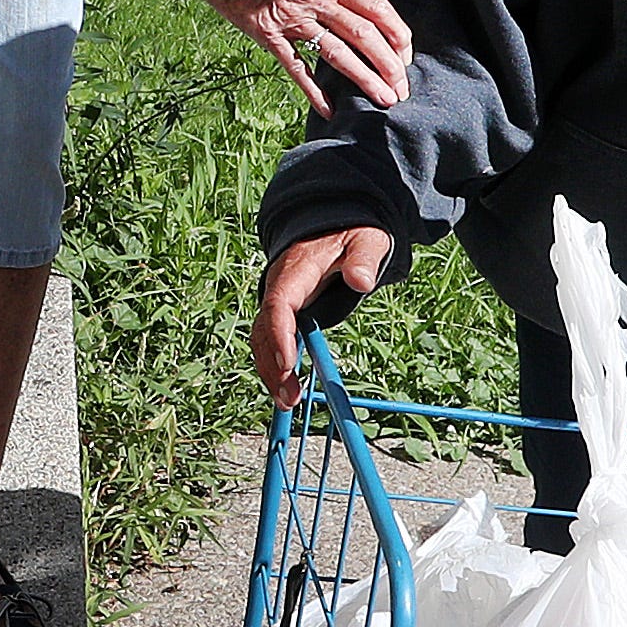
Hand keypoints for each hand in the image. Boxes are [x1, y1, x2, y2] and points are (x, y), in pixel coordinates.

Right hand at [157, 0, 411, 108]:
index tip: (406, 55)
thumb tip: (353, 12)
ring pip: (336, 53)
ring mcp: (290, 17)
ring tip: (383, 99)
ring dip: (364, 78)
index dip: (397, 33)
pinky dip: (314, 91)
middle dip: (388, 64)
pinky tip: (329, 110)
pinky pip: (296, 67)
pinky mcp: (266, 34)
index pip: (376, 7)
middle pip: (363, 33)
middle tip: (401, 88)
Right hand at [251, 229, 389, 401]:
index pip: (279, 304)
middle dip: (272, 365)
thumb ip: (363, 259)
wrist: (331, 224)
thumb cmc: (350, 235)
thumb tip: (361, 281)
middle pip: (264, 330)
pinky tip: (286, 388)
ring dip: (271, 372)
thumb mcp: (365, 241)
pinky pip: (269, 340)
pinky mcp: (281, 313)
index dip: (279, 335)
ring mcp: (276, 301)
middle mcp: (278, 287)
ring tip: (287, 402)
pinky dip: (274, 365)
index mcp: (295, 270)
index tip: (289, 364)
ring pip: (262, 340)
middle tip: (289, 397)